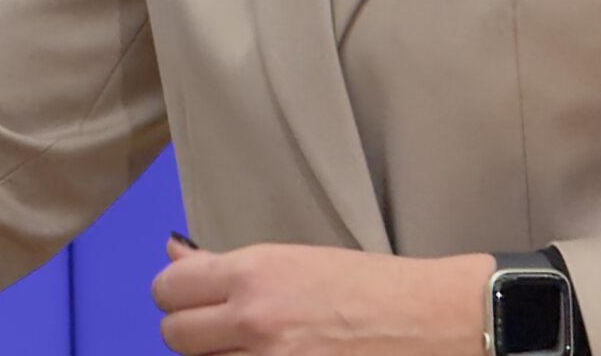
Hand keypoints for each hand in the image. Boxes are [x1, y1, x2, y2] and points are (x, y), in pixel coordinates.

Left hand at [151, 237, 490, 355]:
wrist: (432, 321)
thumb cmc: (373, 286)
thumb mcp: (296, 259)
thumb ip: (227, 265)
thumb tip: (175, 255)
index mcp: (254, 273)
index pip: (168, 289)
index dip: (177, 294)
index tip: (193, 298)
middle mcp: (254, 319)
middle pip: (174, 334)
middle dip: (193, 330)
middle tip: (223, 327)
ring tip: (254, 345)